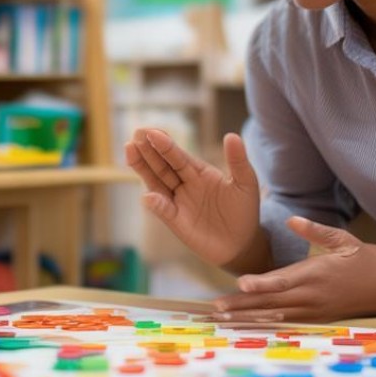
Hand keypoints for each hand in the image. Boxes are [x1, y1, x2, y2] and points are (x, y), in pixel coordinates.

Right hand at [125, 129, 262, 267]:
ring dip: (143, 167)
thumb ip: (238, 160)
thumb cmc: (244, 211)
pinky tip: (148, 196)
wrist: (242, 244)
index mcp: (199, 172)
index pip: (178, 155)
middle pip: (162, 165)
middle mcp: (184, 184)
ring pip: (156, 182)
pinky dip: (156, 203)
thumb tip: (232, 135)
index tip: (152, 132)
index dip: (165, 144)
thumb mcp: (246, 183)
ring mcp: (178, 202)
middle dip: (148, 150)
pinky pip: (163, 210)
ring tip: (130, 150)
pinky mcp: (176, 221)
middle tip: (136, 134)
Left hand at [209, 216, 375, 323]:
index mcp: (318, 273)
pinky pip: (287, 321)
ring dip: (249, 316)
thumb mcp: (342, 239)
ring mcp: (315, 310)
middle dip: (243, 304)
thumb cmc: (366, 259)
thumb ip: (315, 230)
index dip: (261, 283)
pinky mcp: (317, 318)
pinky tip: (249, 322)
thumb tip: (293, 218)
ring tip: (225, 317)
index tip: (241, 283)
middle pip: (272, 302)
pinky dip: (266, 321)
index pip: (284, 280)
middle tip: (217, 307)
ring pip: (276, 315)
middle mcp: (313, 296)